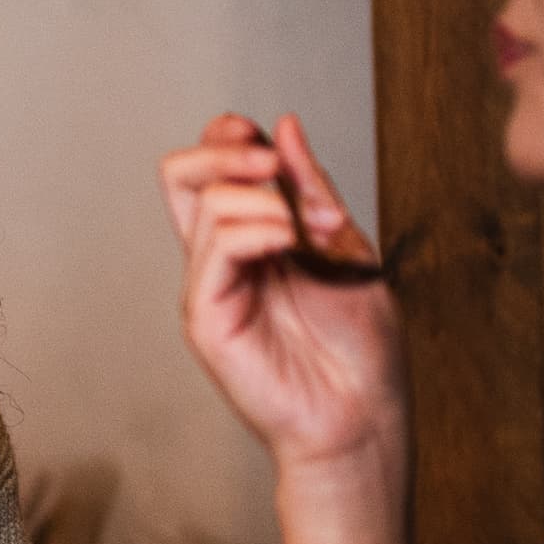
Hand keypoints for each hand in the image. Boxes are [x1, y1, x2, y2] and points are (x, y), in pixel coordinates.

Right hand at [159, 112, 409, 480]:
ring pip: (207, 204)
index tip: (273, 143)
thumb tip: (285, 125)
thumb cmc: (361, 349)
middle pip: (180, 175)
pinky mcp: (207, 320)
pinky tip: (289, 245)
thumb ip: (312, 191)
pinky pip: (215, 251)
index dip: (228, 138)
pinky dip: (255, 231)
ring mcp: (210, 289)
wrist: (363, 417)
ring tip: (306, 236)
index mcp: (250, 240)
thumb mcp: (347, 247)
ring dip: (267, 201)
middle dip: (224, 150)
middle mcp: (220, 261)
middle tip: (271, 163)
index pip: (210, 169)